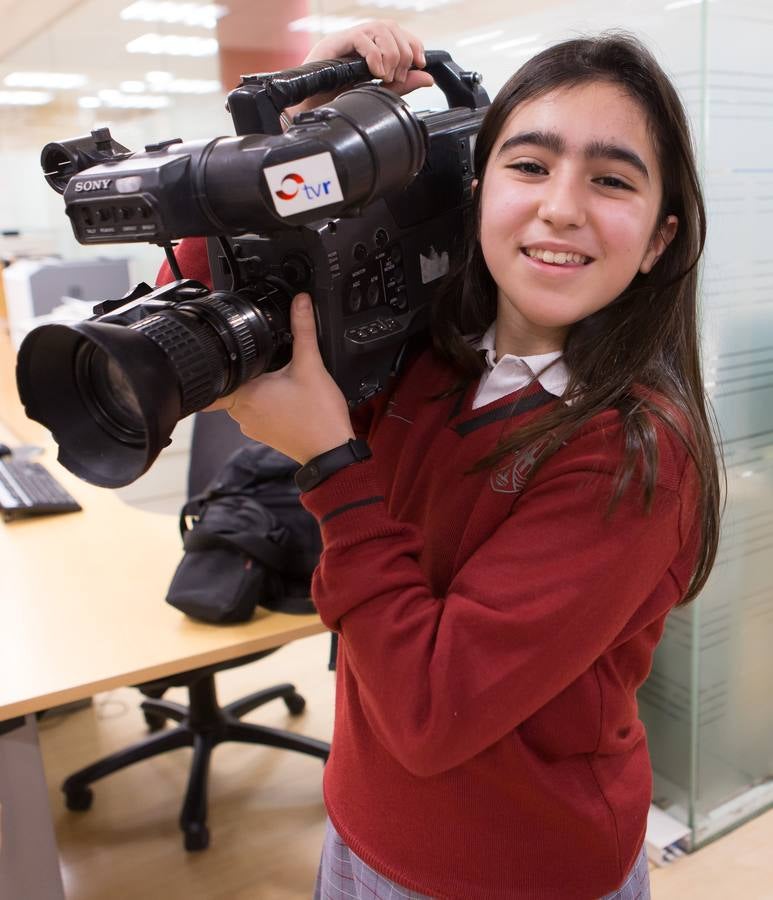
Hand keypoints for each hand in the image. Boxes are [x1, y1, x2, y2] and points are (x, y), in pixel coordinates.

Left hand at [207, 293, 354, 463]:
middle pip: (229, 383)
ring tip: (275, 376)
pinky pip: (254, 411)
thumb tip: (300, 303)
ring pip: (241, 397)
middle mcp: (241, 413)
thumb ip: (303, 330)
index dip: (215, 363)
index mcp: (245, 394)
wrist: (331, 451)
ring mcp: (251, 425)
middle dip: (242, 369)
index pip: (213, 377)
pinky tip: (283, 394)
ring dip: (253, 385)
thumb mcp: (311, 365)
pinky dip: (264, 401)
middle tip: (263, 359)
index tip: (222, 353)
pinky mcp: (263, 433)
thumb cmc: (319, 417)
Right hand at [289, 20, 433, 115]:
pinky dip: (374, 56)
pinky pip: (362, 38)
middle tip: (396, 77)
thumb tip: (428, 78)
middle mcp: (362, 38)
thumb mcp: (378, 92)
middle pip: (393, 29)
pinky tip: (375, 73)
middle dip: (403, 54)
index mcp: (372, 46)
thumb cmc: (339, 97)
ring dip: (390, 54)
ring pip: (380, 29)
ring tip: (385, 77)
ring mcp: (349, 38)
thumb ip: (403, 85)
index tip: (419, 64)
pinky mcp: (337, 42)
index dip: (414, 45)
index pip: (400, 33)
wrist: (311, 107)